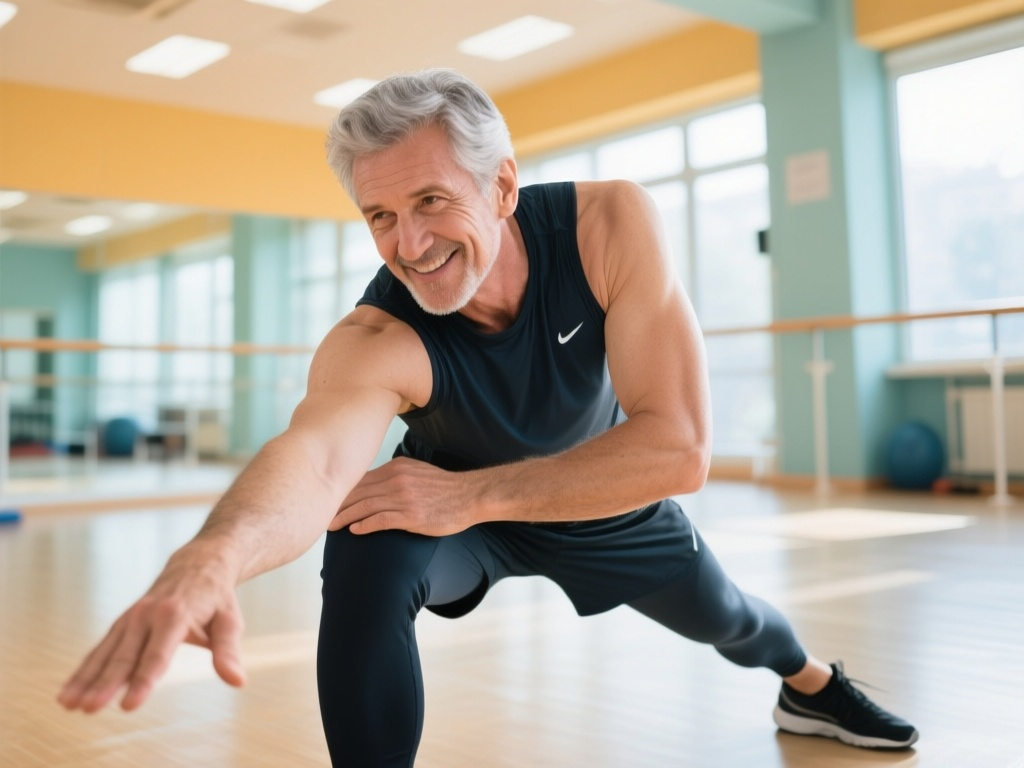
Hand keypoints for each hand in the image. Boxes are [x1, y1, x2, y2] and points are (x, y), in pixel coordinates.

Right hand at [57, 550, 245, 712]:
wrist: (199, 563)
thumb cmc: (217, 598)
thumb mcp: (229, 621)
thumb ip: (228, 651)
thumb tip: (238, 681)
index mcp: (175, 615)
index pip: (157, 655)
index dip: (143, 681)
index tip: (128, 706)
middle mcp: (147, 614)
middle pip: (125, 656)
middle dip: (106, 684)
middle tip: (88, 708)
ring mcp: (131, 617)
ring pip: (106, 652)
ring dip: (86, 678)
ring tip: (68, 704)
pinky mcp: (122, 623)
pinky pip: (101, 649)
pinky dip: (85, 669)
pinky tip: (69, 692)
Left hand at [329, 457, 474, 535]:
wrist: (469, 496)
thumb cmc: (444, 487)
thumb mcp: (417, 471)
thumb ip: (395, 475)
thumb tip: (375, 484)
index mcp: (396, 468)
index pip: (361, 479)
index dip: (342, 491)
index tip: (328, 500)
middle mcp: (396, 480)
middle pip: (358, 492)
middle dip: (338, 505)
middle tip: (321, 516)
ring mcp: (403, 497)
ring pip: (365, 506)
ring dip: (345, 517)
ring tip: (332, 526)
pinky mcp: (411, 515)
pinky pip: (381, 519)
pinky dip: (365, 525)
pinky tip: (354, 531)